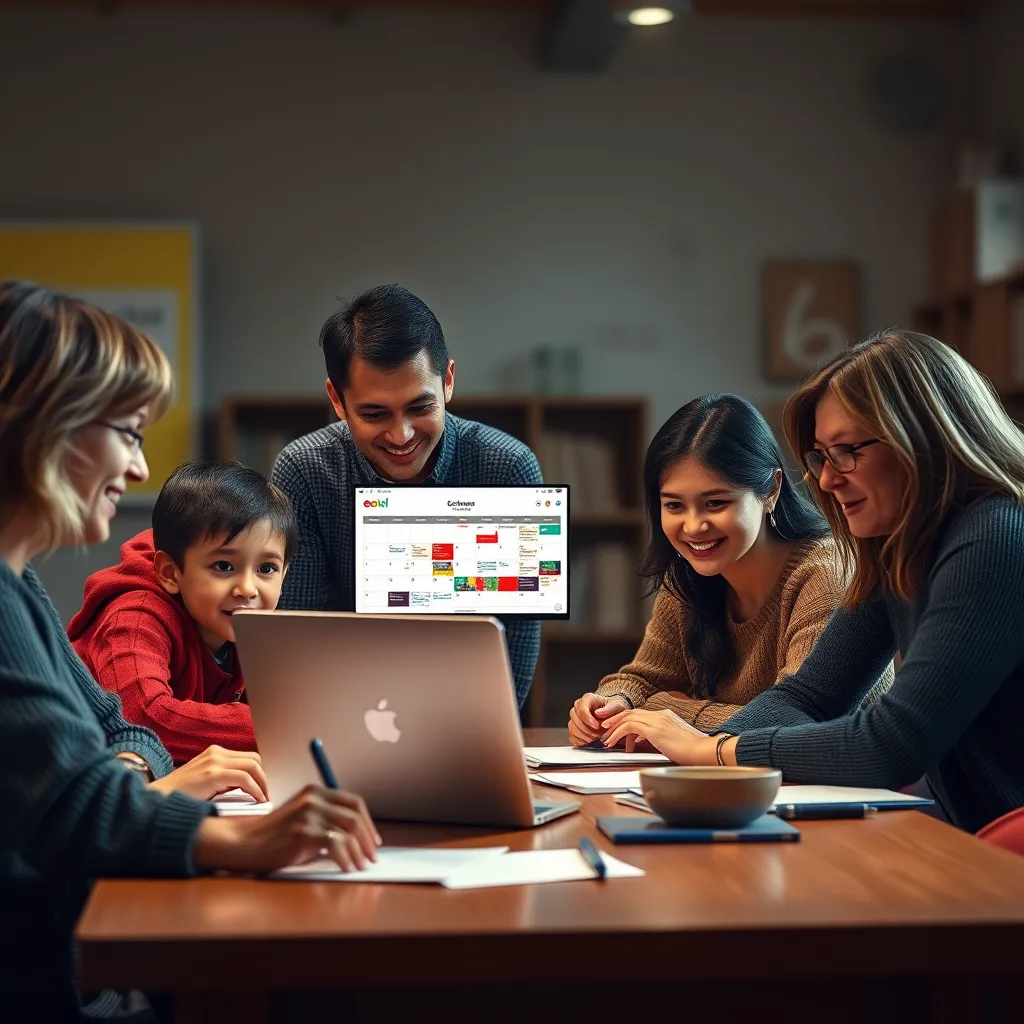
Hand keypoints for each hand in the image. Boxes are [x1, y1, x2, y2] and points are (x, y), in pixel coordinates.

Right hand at [148, 745, 269, 802]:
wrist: (155, 799)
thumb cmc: (180, 796)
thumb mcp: (206, 782)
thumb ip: (225, 779)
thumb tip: (250, 787)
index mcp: (215, 753)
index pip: (249, 757)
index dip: (262, 772)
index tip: (269, 786)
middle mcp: (216, 753)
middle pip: (255, 759)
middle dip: (267, 776)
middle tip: (272, 793)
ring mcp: (214, 761)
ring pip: (253, 766)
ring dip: (264, 783)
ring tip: (267, 798)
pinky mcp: (212, 774)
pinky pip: (244, 778)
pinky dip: (256, 789)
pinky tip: (258, 800)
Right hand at [193, 785, 381, 873]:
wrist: (245, 843)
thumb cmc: (276, 837)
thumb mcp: (303, 819)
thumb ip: (326, 820)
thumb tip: (358, 838)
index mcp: (317, 791)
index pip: (354, 803)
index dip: (368, 822)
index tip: (373, 840)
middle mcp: (315, 798)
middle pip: (355, 816)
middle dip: (368, 839)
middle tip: (372, 857)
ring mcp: (308, 813)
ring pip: (349, 831)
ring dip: (360, 852)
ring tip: (361, 865)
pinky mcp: (303, 832)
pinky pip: (336, 845)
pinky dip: (346, 858)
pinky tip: (346, 868)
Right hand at [568, 693, 630, 746]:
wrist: (612, 715)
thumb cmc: (613, 709)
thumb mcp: (616, 706)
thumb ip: (608, 709)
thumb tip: (598, 713)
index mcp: (588, 699)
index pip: (581, 709)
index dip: (588, 719)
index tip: (596, 726)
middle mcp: (578, 707)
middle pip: (575, 719)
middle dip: (587, 730)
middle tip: (598, 734)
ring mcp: (575, 718)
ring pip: (572, 728)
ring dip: (584, 736)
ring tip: (595, 739)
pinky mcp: (574, 728)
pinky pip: (572, 736)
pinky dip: (580, 741)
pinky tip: (589, 742)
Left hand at [601, 707, 716, 763]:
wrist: (703, 751)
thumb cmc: (693, 751)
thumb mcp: (672, 741)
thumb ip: (658, 738)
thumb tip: (643, 741)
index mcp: (665, 716)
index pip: (640, 715)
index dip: (626, 722)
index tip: (616, 730)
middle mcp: (660, 714)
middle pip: (631, 713)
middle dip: (615, 721)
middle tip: (604, 730)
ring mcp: (657, 720)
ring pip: (627, 718)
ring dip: (613, 729)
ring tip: (606, 740)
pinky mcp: (654, 729)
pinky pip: (629, 727)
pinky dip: (618, 733)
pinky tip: (613, 742)